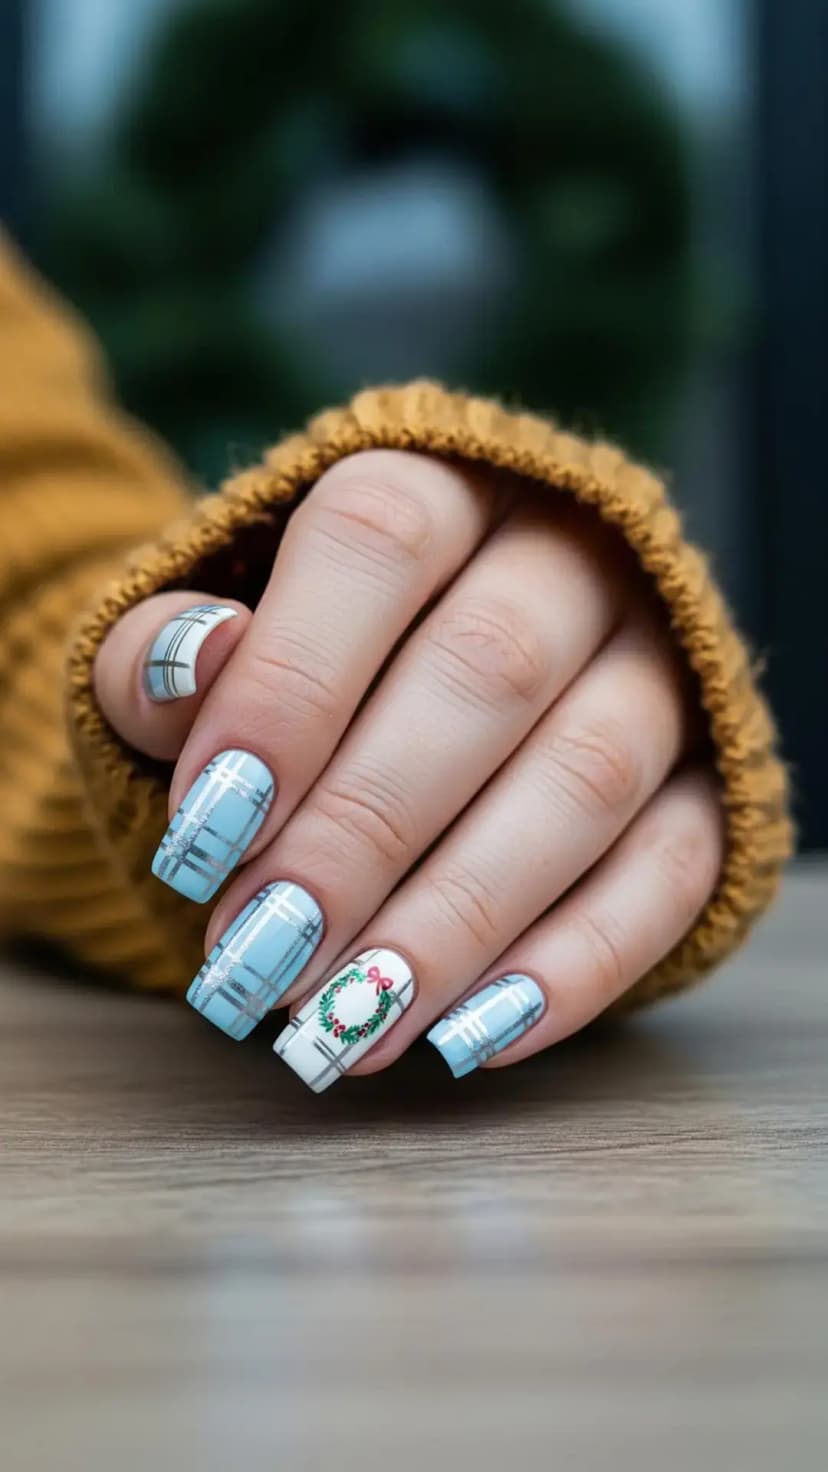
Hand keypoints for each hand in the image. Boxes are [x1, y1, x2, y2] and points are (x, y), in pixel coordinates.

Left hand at [94, 450, 722, 1090]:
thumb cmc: (297, 666)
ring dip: (462, 916)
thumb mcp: (202, 645)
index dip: (292, 687)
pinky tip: (472, 1035)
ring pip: (589, 777)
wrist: (413, 680)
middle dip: (363, 832)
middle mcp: (569, 553)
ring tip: (352, 1021)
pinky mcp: (710, 773)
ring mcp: (658, 663)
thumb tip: (194, 660)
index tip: (206, 833)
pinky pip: (674, 866)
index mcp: (438, 482)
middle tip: (265, 957)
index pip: (380, 542)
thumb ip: (160, 649)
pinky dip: (577, 962)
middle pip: (486, 670)